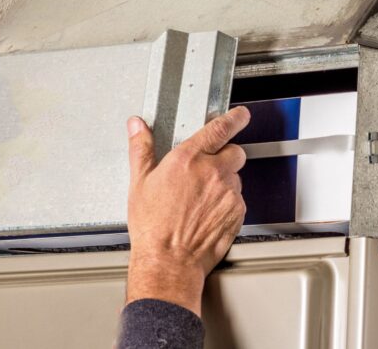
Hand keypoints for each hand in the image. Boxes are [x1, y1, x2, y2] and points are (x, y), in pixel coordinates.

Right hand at [124, 106, 249, 315]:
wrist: (169, 261)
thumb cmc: (153, 227)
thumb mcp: (139, 183)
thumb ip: (141, 149)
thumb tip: (137, 127)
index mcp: (188, 159)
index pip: (220, 128)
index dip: (234, 118)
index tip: (240, 115)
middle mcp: (213, 172)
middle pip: (235, 152)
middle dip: (226, 156)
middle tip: (209, 169)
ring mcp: (228, 193)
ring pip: (236, 178)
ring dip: (224, 182)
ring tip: (201, 199)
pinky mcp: (237, 213)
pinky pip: (238, 200)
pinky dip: (227, 203)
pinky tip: (207, 214)